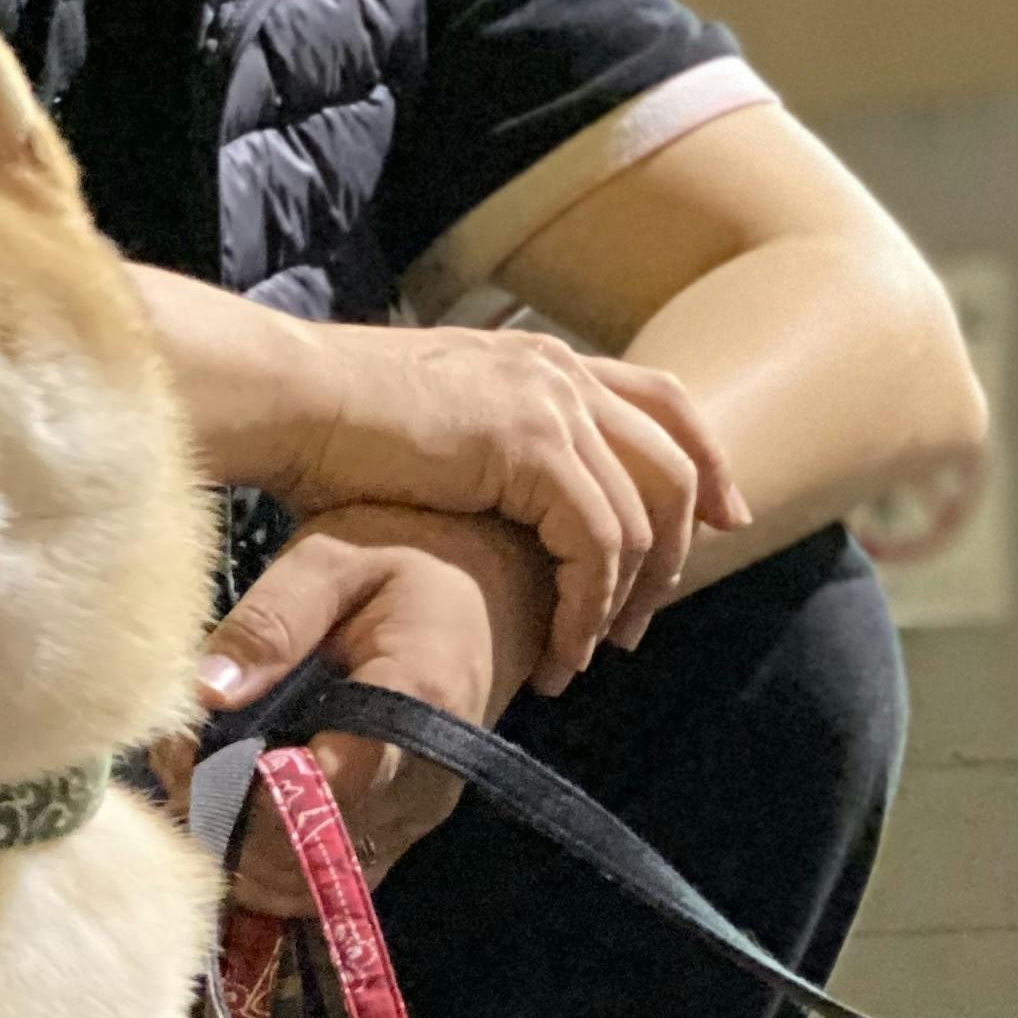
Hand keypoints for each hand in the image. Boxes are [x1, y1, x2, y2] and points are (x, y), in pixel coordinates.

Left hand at [162, 503, 555, 919]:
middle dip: (225, 818)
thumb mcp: (332, 562)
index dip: (244, 790)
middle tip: (181, 755)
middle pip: (308, 847)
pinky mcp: (401, 832)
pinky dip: (265, 853)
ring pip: (308, 877)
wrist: (492, 593)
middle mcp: (426, 776)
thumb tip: (203, 694)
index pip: (328, 787)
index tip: (189, 752)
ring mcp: (416, 814)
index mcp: (417, 699)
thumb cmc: (407, 565)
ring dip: (237, 842)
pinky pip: (323, 877)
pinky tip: (237, 794)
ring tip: (202, 771)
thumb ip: (269, 623)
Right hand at [277, 327, 742, 686]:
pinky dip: (588, 608)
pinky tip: (561, 649)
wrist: (292, 400)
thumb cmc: (337, 427)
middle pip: (675, 464)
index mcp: (544, 360)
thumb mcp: (441, 427)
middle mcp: (561, 372)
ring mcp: (552, 405)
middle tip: (640, 628)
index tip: (726, 524)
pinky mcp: (533, 449)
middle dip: (676, 555)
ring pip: (642, 518)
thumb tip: (511, 497)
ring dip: (621, 602)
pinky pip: (597, 546)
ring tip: (585, 657)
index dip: (708, 463)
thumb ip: (496, 449)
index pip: (666, 400)